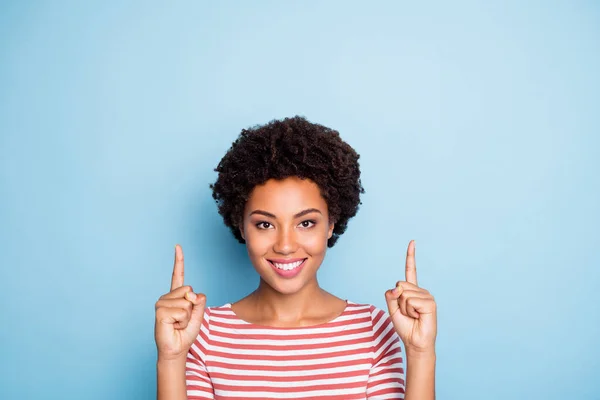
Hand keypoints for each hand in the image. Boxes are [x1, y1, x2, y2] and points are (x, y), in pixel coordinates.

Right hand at [154, 244, 205, 361]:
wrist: (176, 349)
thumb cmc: (185, 332)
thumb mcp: (198, 316)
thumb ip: (199, 303)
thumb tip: (195, 294)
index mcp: (176, 295)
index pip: (178, 275)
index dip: (179, 261)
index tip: (177, 246)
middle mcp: (167, 297)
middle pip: (189, 291)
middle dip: (192, 307)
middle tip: (183, 319)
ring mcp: (161, 303)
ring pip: (186, 302)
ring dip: (187, 317)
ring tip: (178, 324)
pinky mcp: (160, 311)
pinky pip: (181, 311)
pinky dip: (182, 321)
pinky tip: (173, 325)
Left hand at [385, 240, 436, 354]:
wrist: (414, 342)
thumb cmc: (404, 326)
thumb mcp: (392, 309)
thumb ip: (390, 295)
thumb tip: (397, 287)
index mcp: (411, 290)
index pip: (410, 270)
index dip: (410, 256)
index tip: (412, 242)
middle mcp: (420, 290)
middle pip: (399, 285)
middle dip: (398, 301)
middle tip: (407, 313)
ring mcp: (426, 296)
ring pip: (404, 294)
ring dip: (404, 308)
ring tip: (413, 316)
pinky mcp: (430, 303)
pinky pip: (411, 301)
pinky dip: (410, 311)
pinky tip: (418, 317)